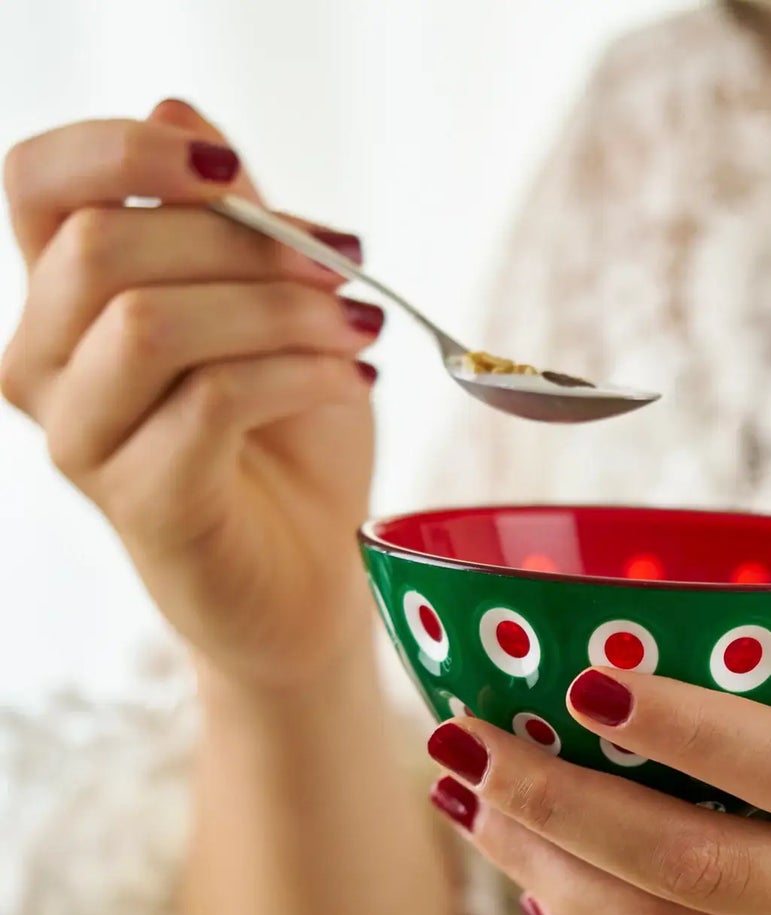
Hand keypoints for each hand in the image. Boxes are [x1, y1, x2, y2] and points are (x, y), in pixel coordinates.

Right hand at [1, 100, 379, 690]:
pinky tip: (354, 382)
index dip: (126, 149)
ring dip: (277, 310)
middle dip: (240, 240)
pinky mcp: (141, 503)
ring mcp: (82, 440)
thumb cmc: (290, 444)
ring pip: (149, 321)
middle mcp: (44, 364)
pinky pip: (211, 401)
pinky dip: (300, 375)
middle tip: (342, 266)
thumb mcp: (271, 310)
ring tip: (359, 330)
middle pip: (103, 243)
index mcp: (64, 301)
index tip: (232, 166)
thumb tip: (181, 109)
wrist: (314, 576)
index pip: (38, 181)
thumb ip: (227, 221)